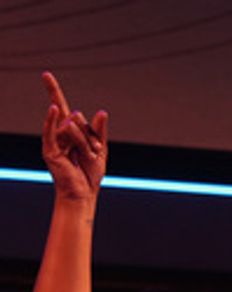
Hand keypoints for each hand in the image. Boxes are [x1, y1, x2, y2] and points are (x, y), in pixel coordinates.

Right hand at [40, 72, 106, 204]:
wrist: (84, 192)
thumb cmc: (91, 174)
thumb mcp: (101, 150)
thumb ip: (99, 131)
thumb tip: (101, 112)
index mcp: (71, 132)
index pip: (63, 106)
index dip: (53, 90)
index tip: (45, 74)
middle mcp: (60, 133)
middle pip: (77, 119)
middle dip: (91, 135)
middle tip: (95, 152)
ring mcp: (53, 141)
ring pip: (72, 127)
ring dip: (87, 144)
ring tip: (88, 157)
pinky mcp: (49, 149)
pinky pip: (51, 131)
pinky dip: (52, 119)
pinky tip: (54, 109)